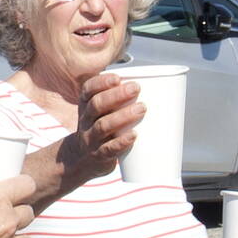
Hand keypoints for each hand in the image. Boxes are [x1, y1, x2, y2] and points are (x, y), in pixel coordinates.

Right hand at [53, 71, 144, 187]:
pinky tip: (134, 135)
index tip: (118, 78)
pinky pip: (108, 148)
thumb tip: (155, 83)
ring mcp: (91, 139)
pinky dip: (122, 141)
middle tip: (136, 88)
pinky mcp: (99, 156)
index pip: (88, 90)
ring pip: (103, 126)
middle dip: (116, 95)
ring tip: (141, 108)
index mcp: (86, 106)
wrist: (81, 159)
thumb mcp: (102, 112)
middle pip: (96, 105)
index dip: (101, 82)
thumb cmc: (101, 128)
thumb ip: (120, 98)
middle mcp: (86, 120)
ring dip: (123, 116)